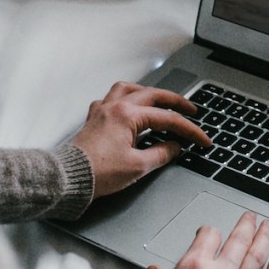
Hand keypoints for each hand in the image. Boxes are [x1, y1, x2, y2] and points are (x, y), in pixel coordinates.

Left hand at [70, 81, 210, 197]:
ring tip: (160, 99)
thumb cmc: (97, 173)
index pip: (168, 119)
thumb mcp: (138, 166)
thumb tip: (175, 147)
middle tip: (191, 109)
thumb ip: (162, 153)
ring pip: (129, 89)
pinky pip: (110, 99)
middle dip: (175, 102)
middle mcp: (115, 107)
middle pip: (153, 95)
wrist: (67, 179)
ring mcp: (102, 111)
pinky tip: (129, 106)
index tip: (201, 139)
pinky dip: (124, 99)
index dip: (189, 130)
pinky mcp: (94, 120)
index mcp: (128, 115)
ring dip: (148, 92)